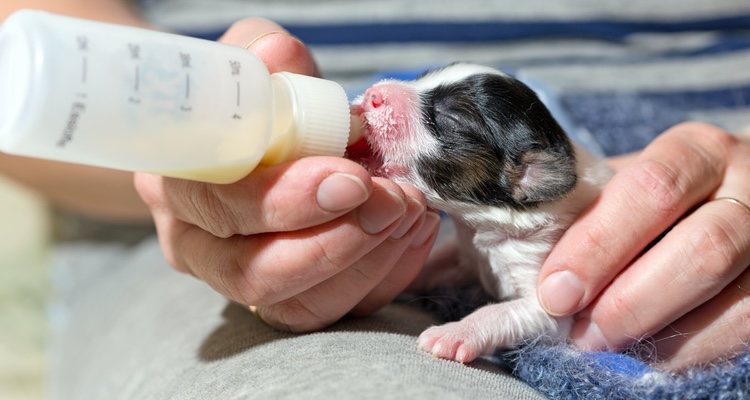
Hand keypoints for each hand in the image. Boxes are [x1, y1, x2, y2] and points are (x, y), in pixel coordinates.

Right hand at [135, 19, 439, 331]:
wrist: (259, 135)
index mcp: (179, 183)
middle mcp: (199, 244)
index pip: (219, 208)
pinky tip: (411, 231)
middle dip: (336, 243)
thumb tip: (279, 57)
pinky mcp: (292, 297)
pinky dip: (386, 274)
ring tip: (409, 210)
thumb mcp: (251, 63)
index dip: (284, 201)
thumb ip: (261, 57)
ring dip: (368, 262)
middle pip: (255, 273)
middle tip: (392, 201)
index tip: (351, 178)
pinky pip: (340, 308)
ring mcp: (242, 280)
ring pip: (300, 305)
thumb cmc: (253, 98)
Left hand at [537, 122, 749, 370]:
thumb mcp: (621, 182)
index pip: (651, 190)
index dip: (599, 246)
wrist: (726, 200)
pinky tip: (650, 353)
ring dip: (661, 332)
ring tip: (605, 346)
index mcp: (696, 151)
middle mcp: (748, 187)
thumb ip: (580, 206)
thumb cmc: (652, 199)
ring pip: (735, 299)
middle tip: (579, 331)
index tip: (554, 291)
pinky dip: (694, 351)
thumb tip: (510, 235)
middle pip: (702, 249)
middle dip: (630, 301)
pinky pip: (746, 329)